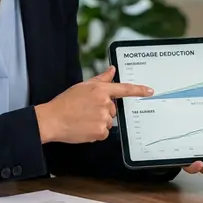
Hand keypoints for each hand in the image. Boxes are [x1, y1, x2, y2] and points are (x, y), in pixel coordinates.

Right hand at [35, 66, 151, 143]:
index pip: (124, 89)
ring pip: (108, 121)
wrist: (52, 119)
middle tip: (86, 111)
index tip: (149, 91)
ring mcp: (103, 118)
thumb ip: (100, 79)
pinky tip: (84, 127)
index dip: (139, 90)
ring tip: (83, 119)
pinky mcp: (100, 131)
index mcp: (100, 90)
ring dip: (98, 122)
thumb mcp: (82, 86)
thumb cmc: (64, 103)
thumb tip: (111, 70)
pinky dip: (96, 132)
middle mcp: (104, 103)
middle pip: (112, 109)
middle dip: (102, 111)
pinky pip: (104, 132)